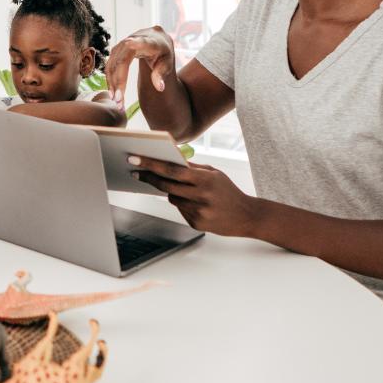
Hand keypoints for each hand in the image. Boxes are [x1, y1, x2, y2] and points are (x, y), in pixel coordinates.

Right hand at [105, 26, 175, 109]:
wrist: (155, 41)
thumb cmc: (163, 53)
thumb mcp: (167, 63)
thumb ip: (162, 74)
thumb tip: (159, 88)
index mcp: (151, 41)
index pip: (142, 41)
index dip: (135, 43)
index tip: (130, 43)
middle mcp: (134, 39)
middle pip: (122, 60)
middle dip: (118, 80)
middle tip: (118, 100)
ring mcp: (123, 43)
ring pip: (112, 63)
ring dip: (112, 82)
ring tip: (116, 100)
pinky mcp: (116, 49)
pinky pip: (110, 65)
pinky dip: (110, 79)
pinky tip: (113, 92)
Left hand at [127, 154, 259, 237]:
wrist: (247, 216)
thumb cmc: (228, 191)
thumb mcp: (214, 174)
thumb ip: (192, 167)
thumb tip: (169, 158)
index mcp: (205, 180)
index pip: (172, 170)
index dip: (151, 165)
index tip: (135, 159)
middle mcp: (201, 196)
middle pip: (166, 185)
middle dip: (149, 178)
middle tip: (136, 172)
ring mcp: (198, 212)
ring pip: (172, 198)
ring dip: (171, 192)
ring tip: (185, 190)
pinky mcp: (196, 224)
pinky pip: (180, 210)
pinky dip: (183, 204)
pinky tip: (197, 204)